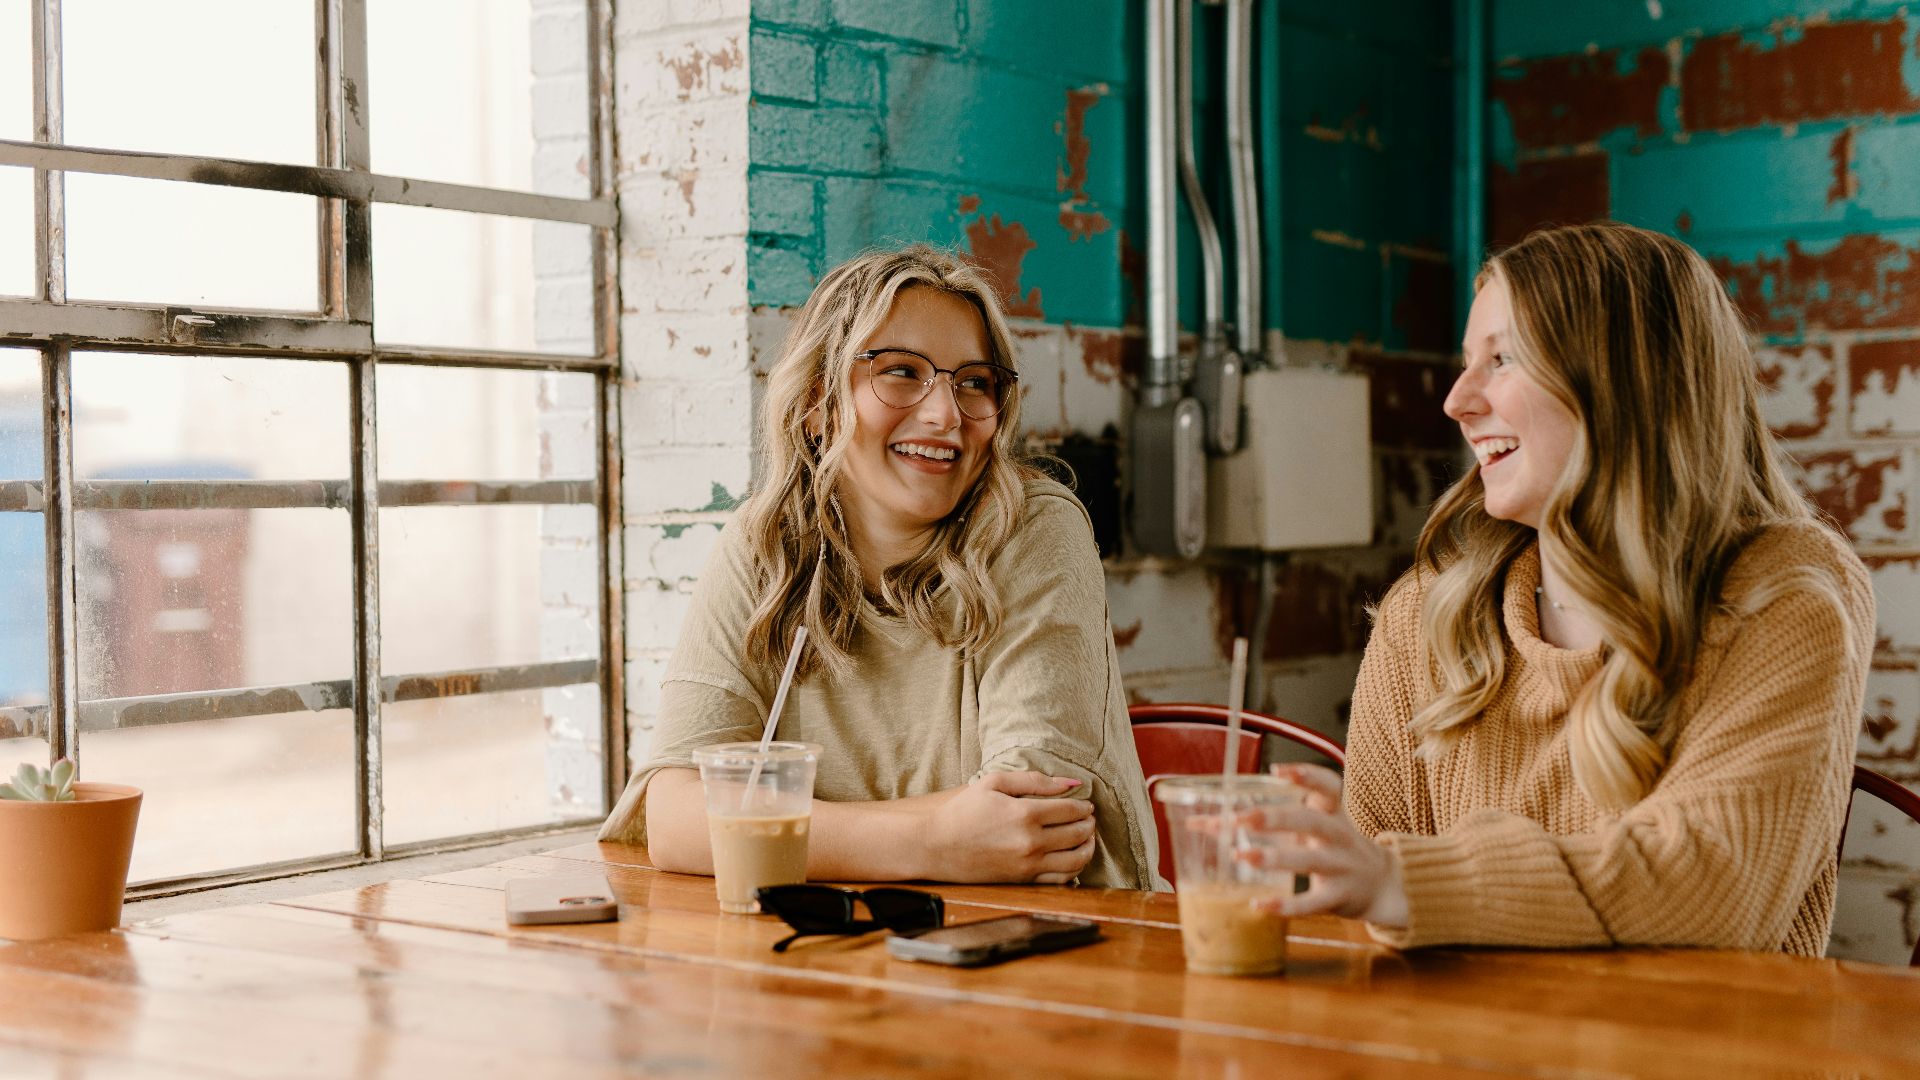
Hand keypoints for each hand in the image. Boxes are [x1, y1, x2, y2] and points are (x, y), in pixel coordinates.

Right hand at [921, 771, 1096, 883]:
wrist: (935, 846)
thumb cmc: (963, 811)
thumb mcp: (993, 783)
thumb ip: (1035, 780)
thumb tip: (1072, 782)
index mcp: (1025, 814)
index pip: (1071, 810)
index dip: (1084, 806)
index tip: (1086, 804)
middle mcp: (1031, 842)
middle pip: (1078, 833)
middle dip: (1089, 824)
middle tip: (1089, 819)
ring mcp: (1029, 865)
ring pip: (1076, 859)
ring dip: (1088, 847)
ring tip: (1087, 838)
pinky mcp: (1023, 881)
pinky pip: (1061, 879)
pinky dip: (1075, 869)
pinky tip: (1073, 859)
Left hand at [1242, 764, 1407, 927]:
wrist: (1381, 886)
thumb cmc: (1333, 848)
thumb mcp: (1317, 825)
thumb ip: (1275, 819)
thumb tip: (1208, 820)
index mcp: (1334, 813)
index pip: (1329, 786)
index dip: (1307, 776)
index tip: (1277, 770)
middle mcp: (1340, 836)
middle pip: (1311, 821)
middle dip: (1274, 818)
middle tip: (1238, 819)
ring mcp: (1341, 867)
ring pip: (1309, 860)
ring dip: (1274, 857)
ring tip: (1240, 855)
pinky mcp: (1338, 897)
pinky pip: (1311, 902)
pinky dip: (1285, 905)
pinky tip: (1258, 905)